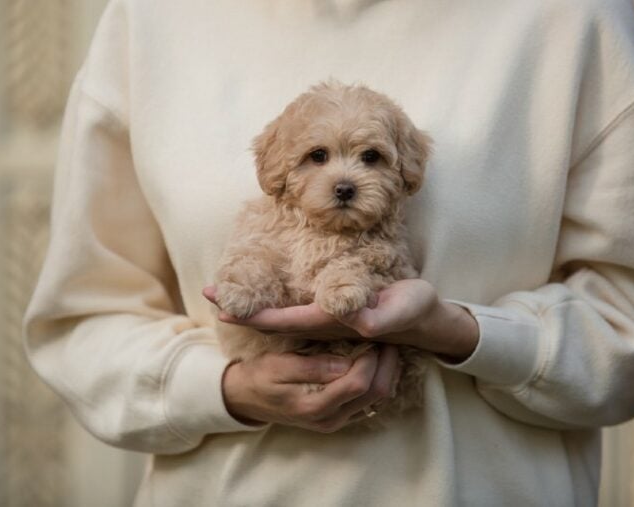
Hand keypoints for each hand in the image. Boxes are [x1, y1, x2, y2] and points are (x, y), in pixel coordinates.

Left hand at [204, 279, 479, 360]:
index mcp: (334, 322)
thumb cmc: (414, 312)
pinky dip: (271, 302)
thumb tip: (358, 322)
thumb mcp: (404, 309)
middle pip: (273, 320)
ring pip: (280, 315)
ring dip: (252, 304)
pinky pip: (293, 309)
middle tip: (208, 294)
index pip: (285, 321)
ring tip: (224, 292)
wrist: (425, 321)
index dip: (254, 315)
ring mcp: (326, 320)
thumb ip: (382, 317)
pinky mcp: (332, 311)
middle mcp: (323, 324)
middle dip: (242, 308)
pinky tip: (261, 294)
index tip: (224, 306)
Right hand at [222, 346, 399, 431]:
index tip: (372, 336)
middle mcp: (330, 419)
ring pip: (377, 400)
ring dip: (385, 373)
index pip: (358, 384)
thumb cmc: (260, 376)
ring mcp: (336, 421)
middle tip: (389, 339)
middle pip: (375, 394)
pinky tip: (375, 362)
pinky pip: (369, 402)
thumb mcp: (279, 365)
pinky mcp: (339, 417)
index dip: (371, 360)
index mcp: (315, 406)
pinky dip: (377, 381)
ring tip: (385, 348)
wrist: (246, 398)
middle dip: (386, 365)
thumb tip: (346, 363)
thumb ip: (313, 367)